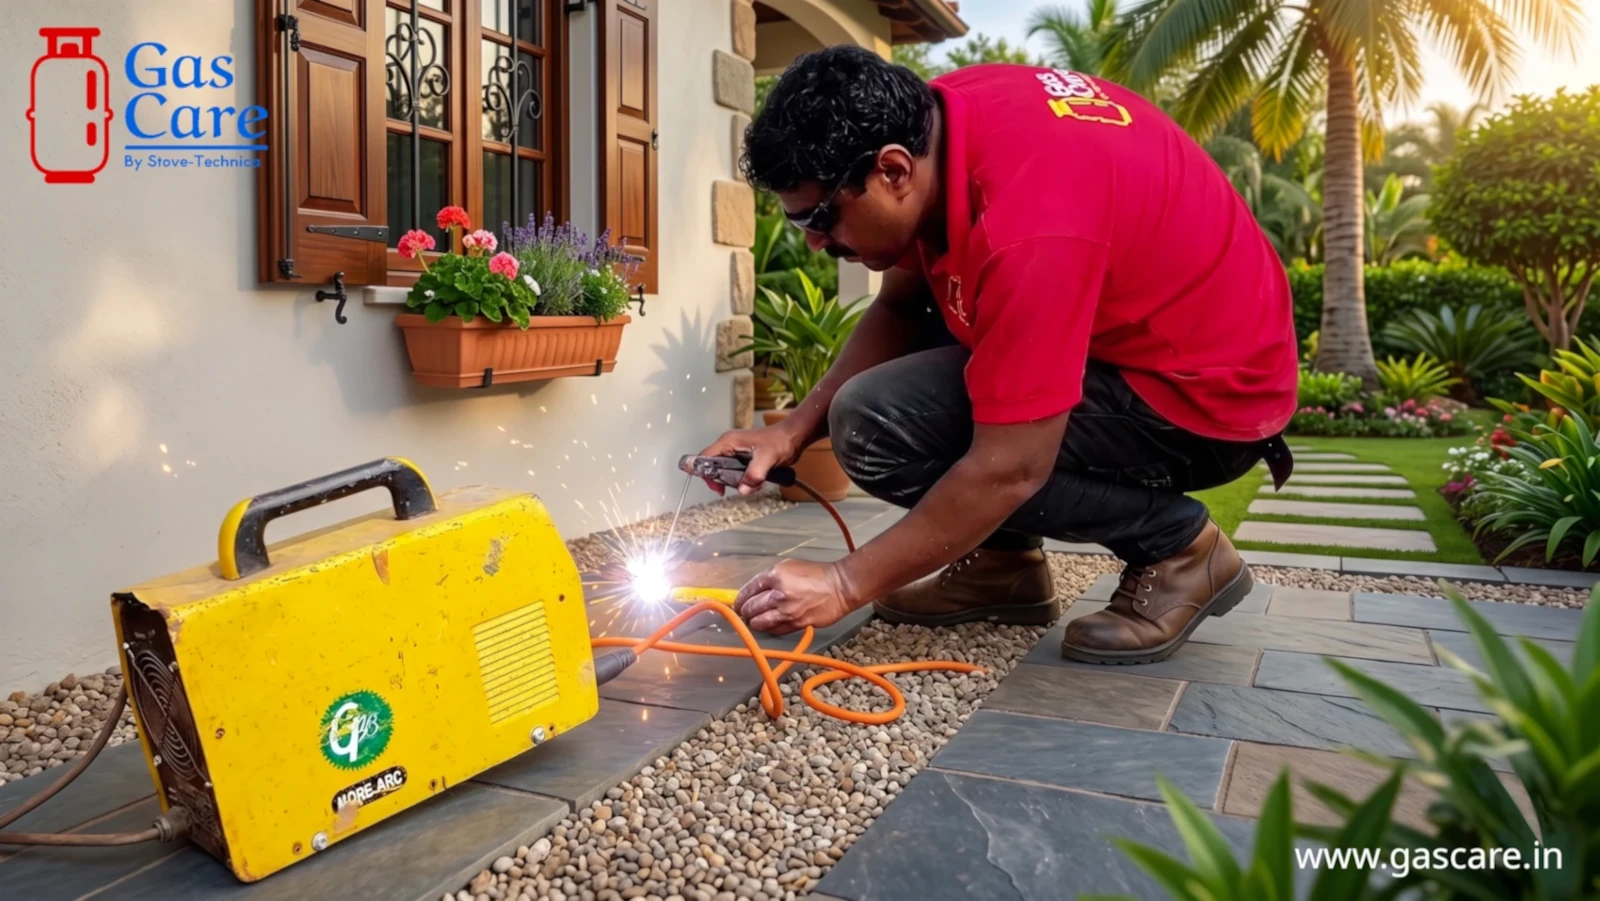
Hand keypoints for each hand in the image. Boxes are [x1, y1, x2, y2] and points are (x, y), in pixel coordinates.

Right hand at [692, 421, 805, 494]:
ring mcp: (735, 451)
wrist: (793, 437)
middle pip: (712, 466)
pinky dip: (740, 479)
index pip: (704, 458)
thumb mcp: (767, 458)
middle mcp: (729, 445)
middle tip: (735, 488)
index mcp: (728, 442)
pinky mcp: (743, 457)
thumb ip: (754, 473)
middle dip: (721, 480)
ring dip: (732, 481)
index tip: (717, 486)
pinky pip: (734, 470)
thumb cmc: (781, 441)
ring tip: (747, 484)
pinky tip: (751, 481)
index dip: (705, 473)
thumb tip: (743, 489)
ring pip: (723, 470)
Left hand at [733, 559, 852, 634]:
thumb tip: (754, 590)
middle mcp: (779, 594)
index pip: (748, 590)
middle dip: (745, 612)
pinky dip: (769, 628)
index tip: (737, 603)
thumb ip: (770, 577)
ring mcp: (787, 611)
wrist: (840, 587)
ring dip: (754, 622)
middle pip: (750, 608)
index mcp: (775, 576)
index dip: (740, 598)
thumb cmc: (816, 574)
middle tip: (745, 613)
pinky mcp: (796, 624)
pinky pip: (775, 630)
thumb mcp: (789, 566)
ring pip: (759, 623)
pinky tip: (770, 624)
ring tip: (755, 620)